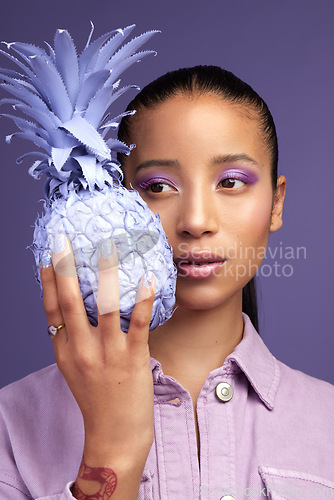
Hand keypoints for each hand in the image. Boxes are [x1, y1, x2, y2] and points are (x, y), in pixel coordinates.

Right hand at [40, 234, 155, 463]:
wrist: (114, 436)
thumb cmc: (97, 399)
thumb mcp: (76, 369)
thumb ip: (74, 340)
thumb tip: (79, 308)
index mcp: (65, 350)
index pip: (51, 310)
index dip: (48, 281)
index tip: (47, 255)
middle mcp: (82, 350)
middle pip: (69, 302)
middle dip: (65, 268)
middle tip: (64, 240)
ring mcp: (107, 354)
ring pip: (105, 307)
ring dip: (107, 276)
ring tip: (108, 248)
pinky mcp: (133, 359)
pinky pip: (139, 324)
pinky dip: (143, 301)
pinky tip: (147, 279)